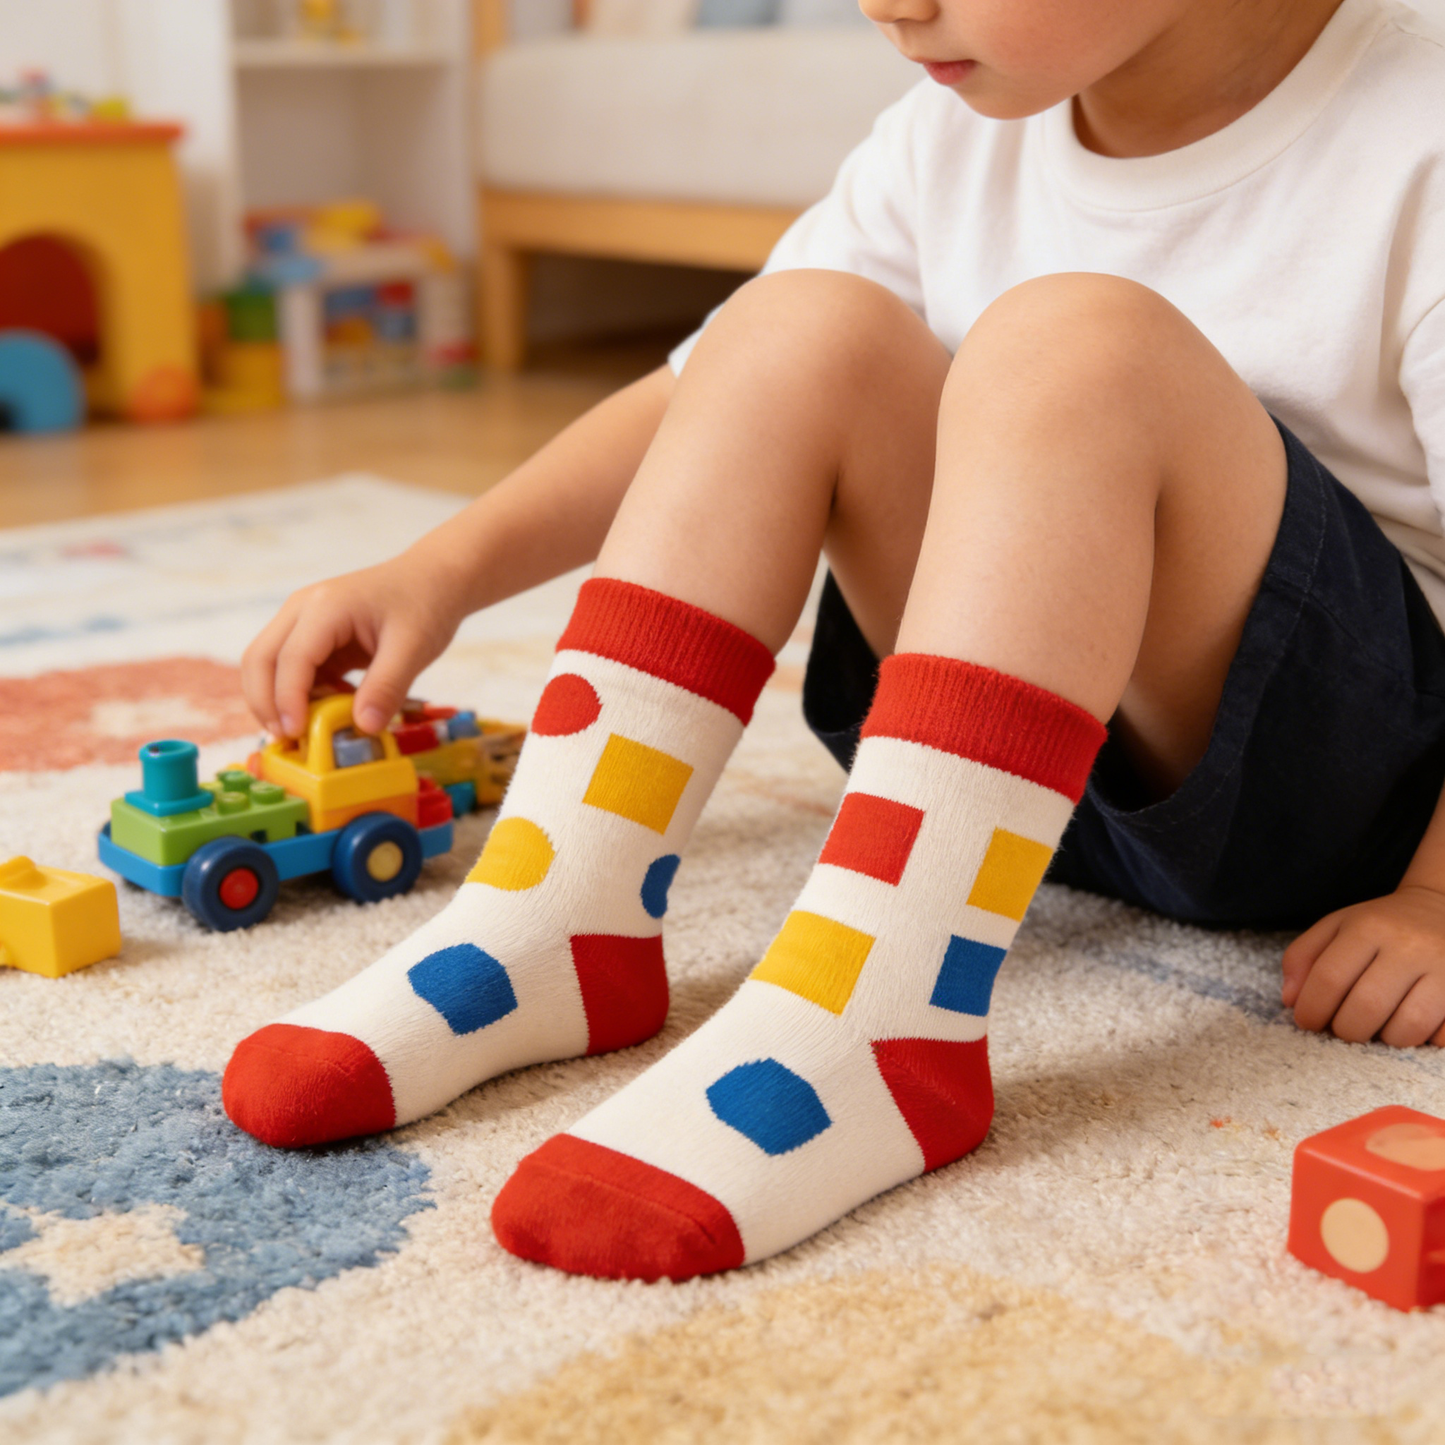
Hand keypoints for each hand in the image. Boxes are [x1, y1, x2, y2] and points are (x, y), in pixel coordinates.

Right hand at [241, 554, 464, 738]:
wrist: (433, 577)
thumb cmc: (425, 604)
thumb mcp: (415, 648)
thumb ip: (388, 687)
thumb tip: (363, 728)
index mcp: (325, 607)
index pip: (290, 658)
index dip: (287, 700)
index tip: (296, 734)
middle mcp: (303, 610)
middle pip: (260, 659)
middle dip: (266, 703)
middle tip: (287, 740)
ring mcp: (303, 622)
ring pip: (268, 666)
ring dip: (278, 701)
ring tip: (305, 734)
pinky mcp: (313, 638)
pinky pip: (292, 671)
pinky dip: (300, 696)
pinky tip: (328, 712)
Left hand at [1282, 885, 1444, 1045]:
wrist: (1442, 908)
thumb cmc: (1380, 925)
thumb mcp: (1336, 927)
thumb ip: (1303, 957)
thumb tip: (1291, 1001)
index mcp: (1369, 927)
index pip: (1329, 979)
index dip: (1311, 1010)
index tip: (1307, 1023)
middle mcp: (1409, 946)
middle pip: (1366, 1008)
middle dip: (1345, 1031)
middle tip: (1342, 1029)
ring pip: (1406, 1029)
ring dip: (1383, 1040)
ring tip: (1377, 1027)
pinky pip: (1441, 1037)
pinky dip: (1421, 1041)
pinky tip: (1411, 1024)